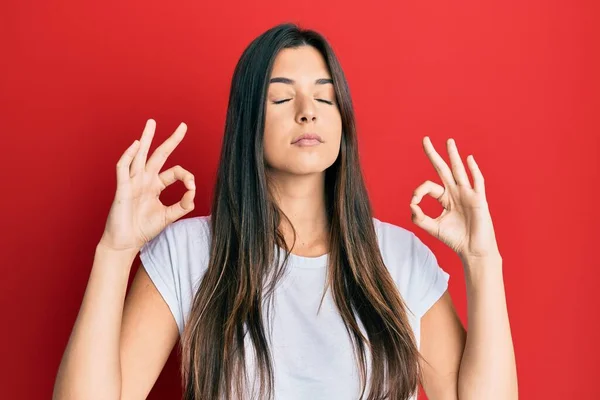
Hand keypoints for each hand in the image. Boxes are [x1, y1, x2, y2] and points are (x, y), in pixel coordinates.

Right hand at [99, 119, 195, 252]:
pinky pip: (123, 168)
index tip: (192, 187)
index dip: (186, 177)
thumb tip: (193, 194)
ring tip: (152, 123)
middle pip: (159, 155)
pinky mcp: (122, 188)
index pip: (174, 172)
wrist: (125, 242)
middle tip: (183, 126)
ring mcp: (133, 182)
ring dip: (146, 138)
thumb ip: (182, 206)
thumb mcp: (168, 216)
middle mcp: (145, 180)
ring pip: (140, 155)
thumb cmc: (143, 229)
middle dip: (170, 140)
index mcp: (156, 185)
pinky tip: (136, 145)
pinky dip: (128, 155)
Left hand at [409, 137, 500, 261]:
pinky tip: (469, 159)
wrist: (473, 251)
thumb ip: (419, 218)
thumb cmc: (455, 239)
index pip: (429, 186)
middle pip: (443, 169)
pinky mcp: (479, 200)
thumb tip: (411, 205)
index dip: (418, 191)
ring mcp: (468, 194)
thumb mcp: (433, 228)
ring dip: (453, 155)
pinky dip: (474, 170)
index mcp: (445, 198)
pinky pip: (477, 182)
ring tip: (448, 141)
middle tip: (424, 139)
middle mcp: (456, 193)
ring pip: (459, 170)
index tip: (414, 202)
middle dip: (433, 154)